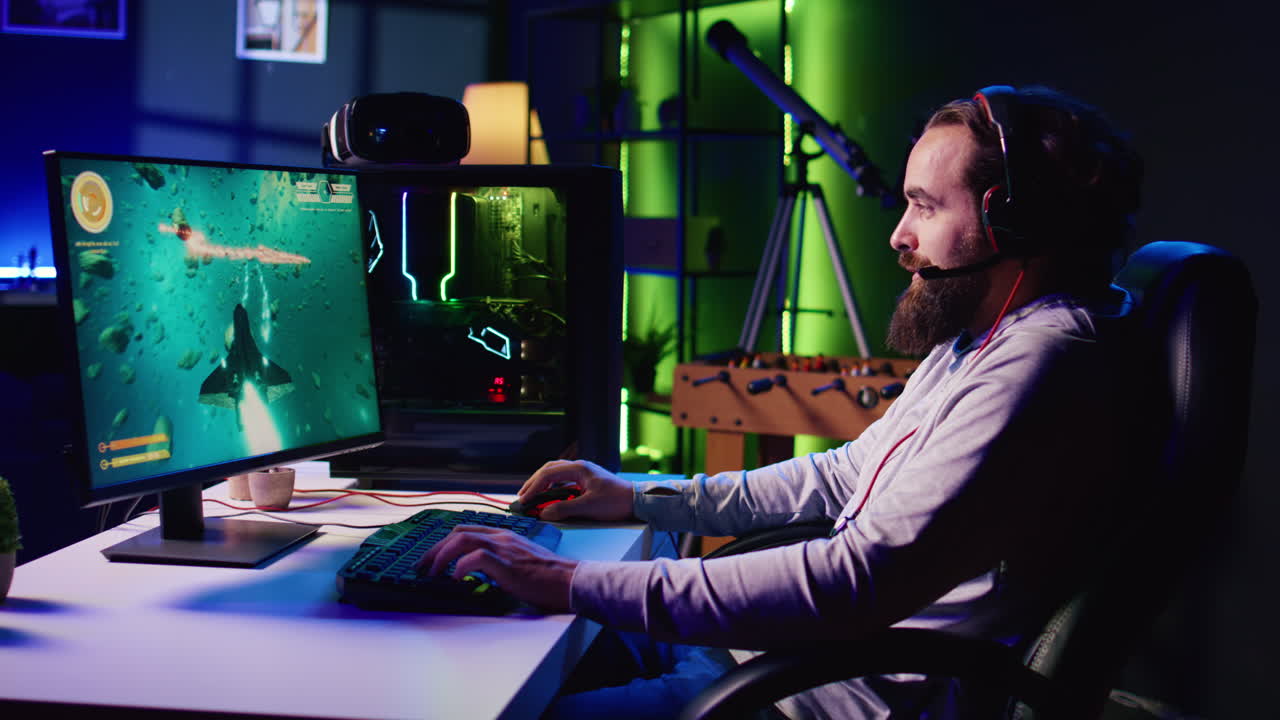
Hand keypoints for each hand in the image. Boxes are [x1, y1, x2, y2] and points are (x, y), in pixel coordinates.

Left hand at [414, 525, 577, 612]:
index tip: (431, 558)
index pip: (466, 530)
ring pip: (461, 540)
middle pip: (457, 533)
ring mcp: (504, 548)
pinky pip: (475, 558)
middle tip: (422, 567)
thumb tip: (480, 574)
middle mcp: (502, 537)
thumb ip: (501, 562)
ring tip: (431, 573)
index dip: (444, 543)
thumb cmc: (550, 577)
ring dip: (441, 557)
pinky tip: (455, 579)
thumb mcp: (521, 563)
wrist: (571, 581)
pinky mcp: (506, 563)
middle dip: (435, 549)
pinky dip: (460, 567)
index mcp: (505, 536)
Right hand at [519, 459, 634, 521]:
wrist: (638, 502)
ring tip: (531, 496)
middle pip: (549, 470)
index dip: (533, 487)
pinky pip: (564, 480)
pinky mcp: (587, 480)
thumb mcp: (589, 507)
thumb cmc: (617, 502)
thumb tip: (544, 513)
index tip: (524, 500)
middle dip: (534, 483)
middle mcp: (580, 467)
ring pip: (556, 473)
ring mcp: (584, 473)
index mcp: (579, 469)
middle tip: (522, 497)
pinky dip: (552, 487)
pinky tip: (548, 496)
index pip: (548, 474)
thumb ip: (564, 509)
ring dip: (542, 483)